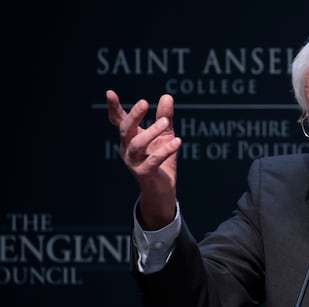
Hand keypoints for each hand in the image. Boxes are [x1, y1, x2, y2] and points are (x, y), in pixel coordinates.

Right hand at [106, 90, 181, 228]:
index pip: (119, 121)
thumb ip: (165, 117)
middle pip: (126, 130)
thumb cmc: (161, 161)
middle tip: (144, 102)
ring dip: (151, 132)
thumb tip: (167, 95)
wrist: (162, 190)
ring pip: (137, 144)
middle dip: (134, 116)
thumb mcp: (165, 136)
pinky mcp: (145, 173)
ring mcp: (134, 162)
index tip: (109, 93)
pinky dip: (165, 150)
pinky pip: (153, 160)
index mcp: (130, 138)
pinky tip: (177, 142)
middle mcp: (127, 149)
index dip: (114, 108)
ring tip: (165, 122)